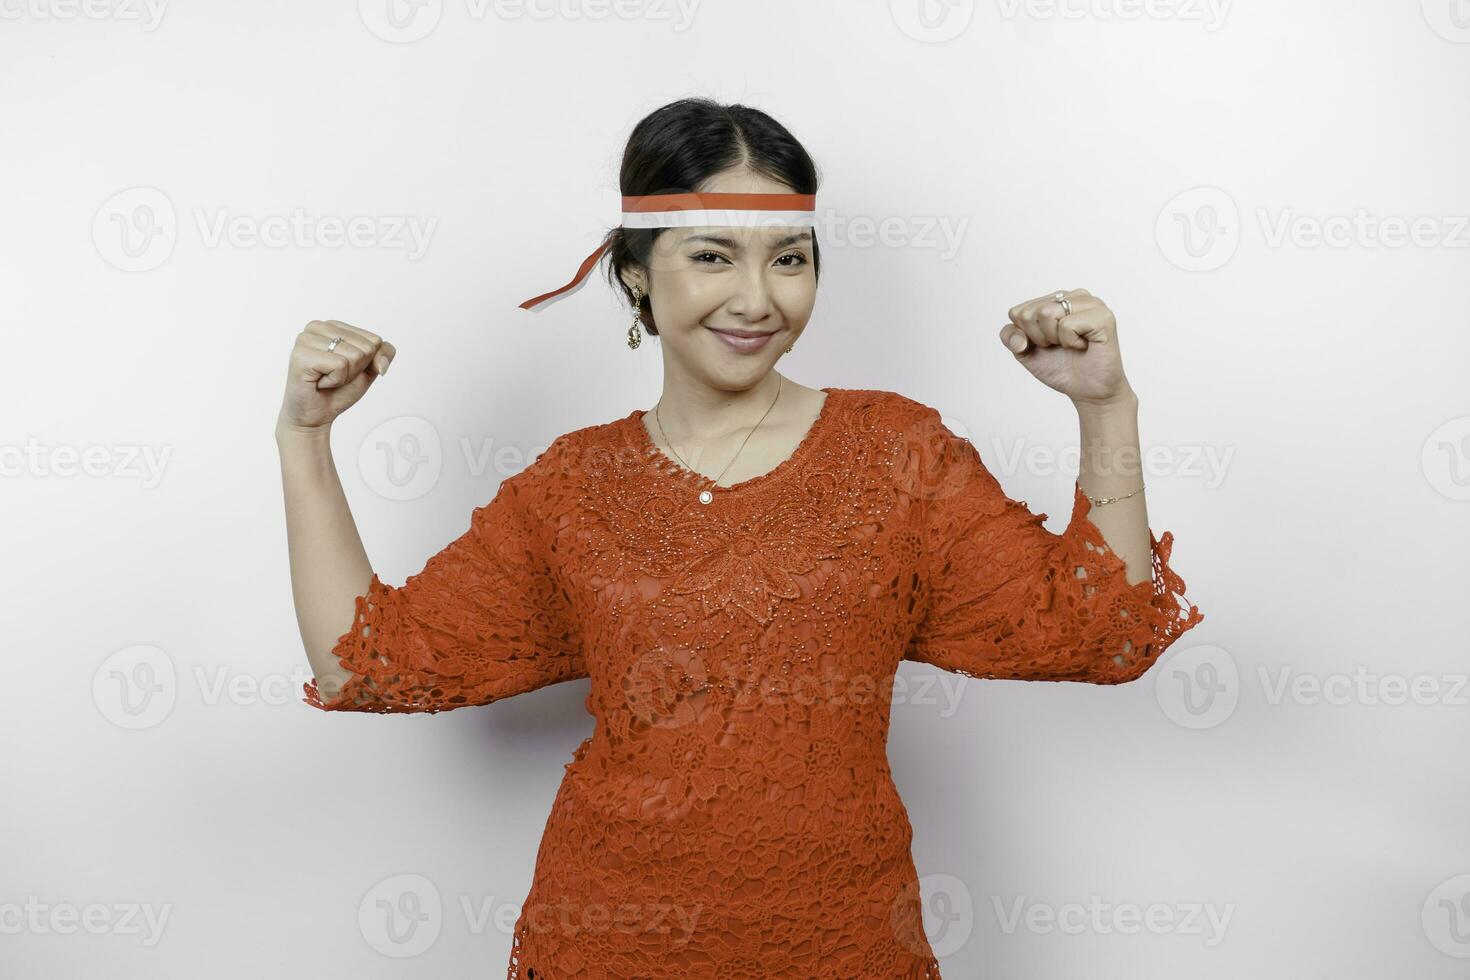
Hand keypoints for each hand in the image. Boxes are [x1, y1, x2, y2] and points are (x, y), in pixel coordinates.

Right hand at [277, 319, 395, 432]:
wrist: (315, 415)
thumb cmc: (338, 391)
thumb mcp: (368, 370)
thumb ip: (383, 354)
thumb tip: (381, 362)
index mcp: (333, 325)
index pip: (375, 340)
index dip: (367, 363)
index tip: (345, 370)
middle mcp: (317, 326)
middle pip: (366, 347)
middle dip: (356, 370)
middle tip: (334, 376)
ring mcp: (306, 339)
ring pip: (355, 356)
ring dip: (345, 376)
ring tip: (325, 379)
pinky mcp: (301, 355)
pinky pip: (340, 365)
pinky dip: (335, 381)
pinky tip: (319, 382)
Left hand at [998, 288, 1135, 409]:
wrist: (1087, 390)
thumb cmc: (1061, 367)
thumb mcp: (1026, 352)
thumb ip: (1011, 337)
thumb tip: (1019, 337)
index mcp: (1055, 300)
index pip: (1018, 312)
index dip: (1026, 336)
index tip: (1046, 344)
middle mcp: (1073, 296)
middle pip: (1029, 313)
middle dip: (1039, 338)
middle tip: (1061, 346)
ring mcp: (1090, 303)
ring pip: (1046, 313)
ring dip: (1055, 339)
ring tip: (1073, 344)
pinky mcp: (1103, 316)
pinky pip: (1066, 325)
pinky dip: (1070, 342)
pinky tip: (1084, 345)